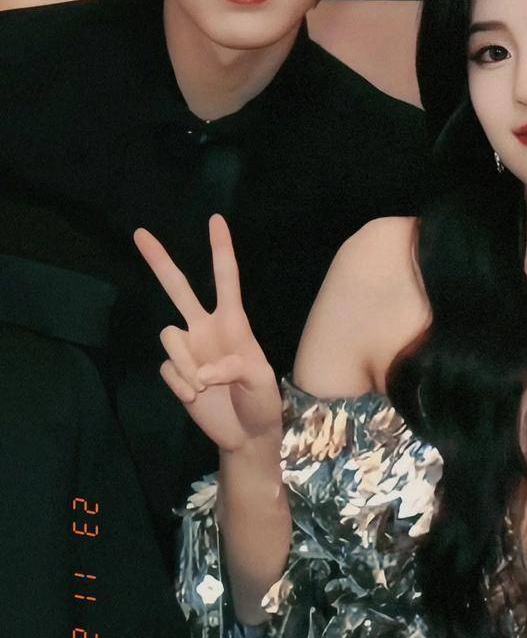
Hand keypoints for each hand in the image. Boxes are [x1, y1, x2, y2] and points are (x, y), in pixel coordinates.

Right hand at [134, 214, 282, 451]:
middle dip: (159, 261)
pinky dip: (180, 384)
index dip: (221, 249)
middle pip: (178, 287)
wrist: (246, 434)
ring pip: (168, 335)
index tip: (216, 219)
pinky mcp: (177, 371)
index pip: (226, 277)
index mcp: (234, 321)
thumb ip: (236, 368)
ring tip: (204, 386)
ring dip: (185, 363)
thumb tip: (203, 371)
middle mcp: (206, 327)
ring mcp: (189, 349)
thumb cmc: (262, 399)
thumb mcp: (261, 380)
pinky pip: (167, 367)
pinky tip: (196, 397)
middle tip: (139, 233)